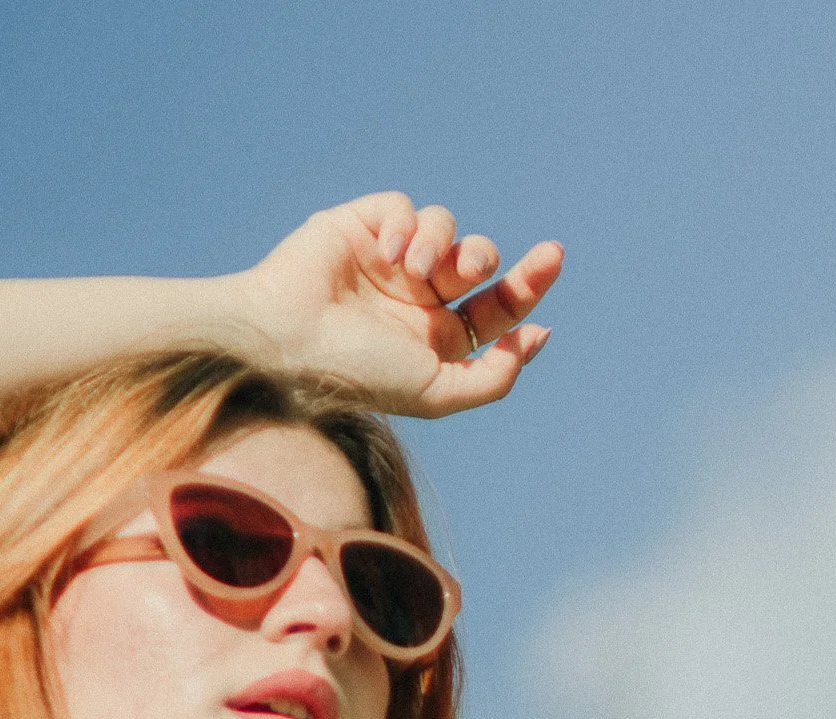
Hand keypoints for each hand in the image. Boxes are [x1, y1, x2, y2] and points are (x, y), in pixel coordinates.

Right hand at [235, 194, 561, 418]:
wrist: (286, 345)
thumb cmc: (356, 376)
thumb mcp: (435, 392)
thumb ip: (492, 378)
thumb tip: (534, 338)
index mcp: (433, 341)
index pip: (495, 309)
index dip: (527, 288)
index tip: (548, 266)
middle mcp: (414, 301)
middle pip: (479, 264)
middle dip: (491, 259)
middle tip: (475, 267)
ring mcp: (388, 263)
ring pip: (446, 230)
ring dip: (442, 245)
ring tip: (413, 270)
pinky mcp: (361, 228)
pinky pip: (403, 209)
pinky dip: (404, 226)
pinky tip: (386, 254)